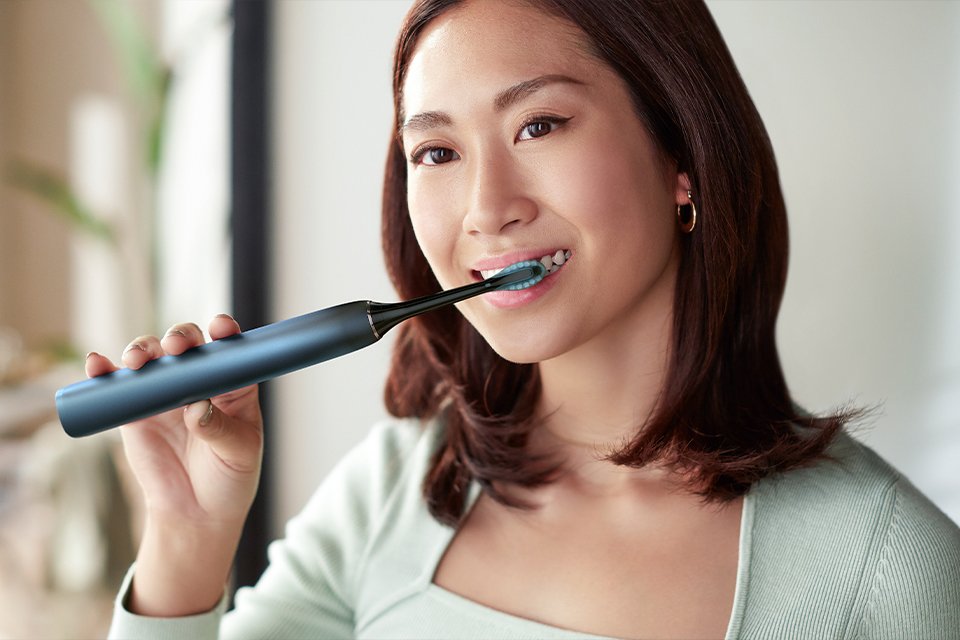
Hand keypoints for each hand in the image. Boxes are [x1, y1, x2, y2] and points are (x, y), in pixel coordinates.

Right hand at [86, 314, 262, 614]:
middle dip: (181, 337)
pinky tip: (97, 365)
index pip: (229, 349)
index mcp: (233, 384)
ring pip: (152, 357)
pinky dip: (105, 372)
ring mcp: (165, 392)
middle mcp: (199, 380)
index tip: (220, 327)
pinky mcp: (135, 410)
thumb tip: (197, 408)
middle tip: (177, 346)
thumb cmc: (229, 478)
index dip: (224, 332)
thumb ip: (221, 430)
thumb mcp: (238, 454)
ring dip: (142, 349)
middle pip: (187, 344)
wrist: (196, 513)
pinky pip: (118, 385)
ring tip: (137, 360)